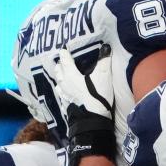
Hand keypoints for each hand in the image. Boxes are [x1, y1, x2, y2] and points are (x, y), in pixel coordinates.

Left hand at [54, 47, 116, 165]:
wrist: (93, 118)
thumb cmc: (97, 95)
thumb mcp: (103, 75)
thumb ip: (104, 60)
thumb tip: (106, 47)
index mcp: (70, 74)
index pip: (65, 60)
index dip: (64, 54)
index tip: (63, 49)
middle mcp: (64, 83)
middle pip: (58, 71)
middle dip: (59, 64)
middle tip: (61, 60)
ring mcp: (64, 94)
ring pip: (58, 82)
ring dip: (58, 76)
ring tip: (60, 73)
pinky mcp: (66, 104)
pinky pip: (61, 92)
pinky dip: (61, 88)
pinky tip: (62, 89)